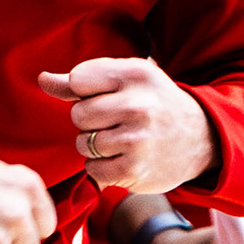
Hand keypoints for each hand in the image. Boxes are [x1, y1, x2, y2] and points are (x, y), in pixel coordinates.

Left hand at [38, 59, 214, 195]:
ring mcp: (136, 139)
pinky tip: (122, 159)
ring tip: (120, 141)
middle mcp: (138, 104)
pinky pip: (93, 169)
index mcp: (135, 74)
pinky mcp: (134, 169)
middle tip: (114, 122)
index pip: (78, 79)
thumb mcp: (127, 81)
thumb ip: (82, 81)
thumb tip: (42, 79)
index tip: (105, 96)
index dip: (84, 92)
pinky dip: (102, 168)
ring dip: (95, 147)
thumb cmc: (154, 104)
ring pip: (83, 143)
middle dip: (89, 121)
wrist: (201, 139)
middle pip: (78, 114)